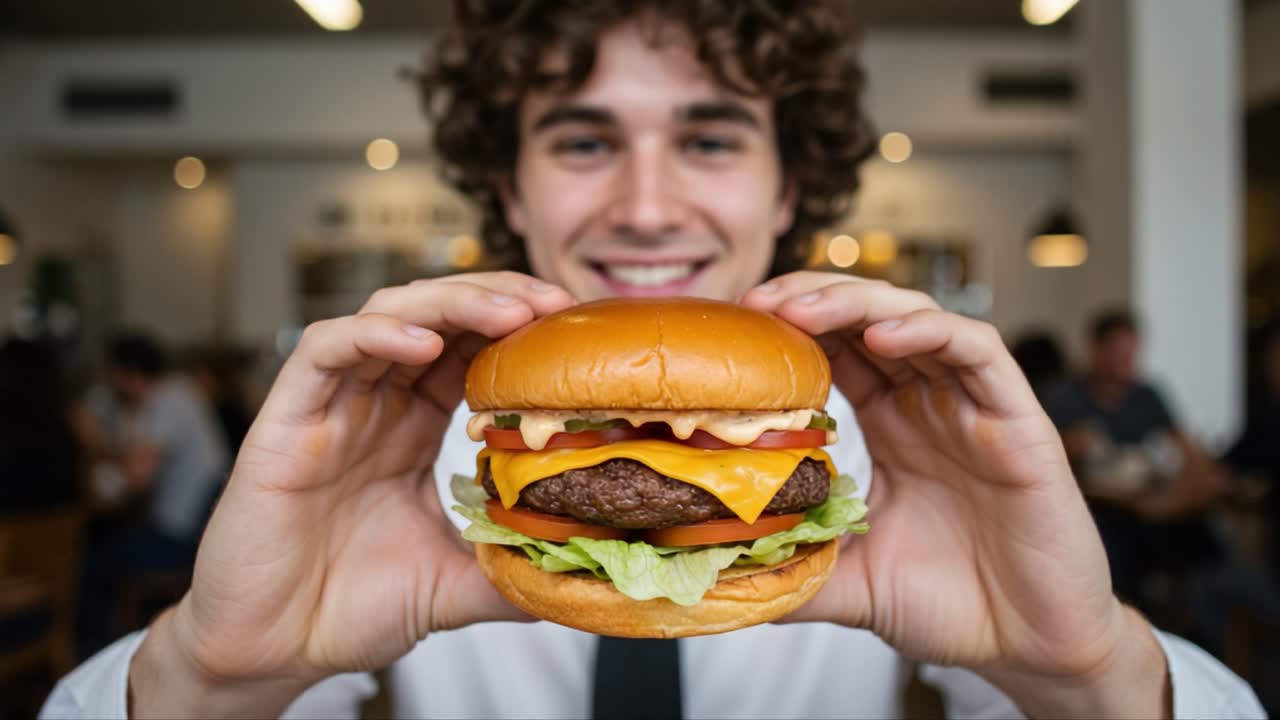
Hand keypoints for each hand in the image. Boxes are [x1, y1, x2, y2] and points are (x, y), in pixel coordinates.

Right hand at [130, 273, 574, 717]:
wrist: (273, 651)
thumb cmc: (349, 608)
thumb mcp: (455, 583)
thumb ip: (511, 567)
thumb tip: (581, 571)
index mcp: (413, 425)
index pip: (470, 346)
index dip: (518, 326)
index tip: (572, 326)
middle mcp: (374, 403)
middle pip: (436, 315)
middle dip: (496, 297)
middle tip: (551, 302)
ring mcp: (330, 406)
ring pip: (386, 315)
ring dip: (449, 302)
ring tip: (507, 312)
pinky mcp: (283, 420)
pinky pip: (324, 351)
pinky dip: (374, 336)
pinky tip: (422, 345)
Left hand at [741, 273, 1168, 717]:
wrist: (1028, 647)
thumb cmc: (950, 605)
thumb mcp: (848, 581)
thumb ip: (791, 566)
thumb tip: (715, 575)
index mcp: (891, 426)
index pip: (836, 350)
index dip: (789, 328)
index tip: (735, 326)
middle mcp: (929, 404)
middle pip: (868, 320)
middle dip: (811, 299)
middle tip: (758, 301)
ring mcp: (973, 407)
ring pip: (917, 319)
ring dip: (857, 303)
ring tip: (801, 309)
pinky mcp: (1019, 420)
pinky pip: (978, 352)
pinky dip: (930, 332)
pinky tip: (882, 337)